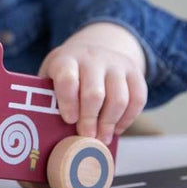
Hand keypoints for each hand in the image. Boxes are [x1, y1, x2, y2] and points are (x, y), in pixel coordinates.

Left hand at [38, 23, 147, 144]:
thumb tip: (48, 133)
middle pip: (95, 94)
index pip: (67, 79)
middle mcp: (92, 58)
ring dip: (110, 124)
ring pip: (119, 99)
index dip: (68, 102)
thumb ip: (49, 99)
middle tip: (86, 136)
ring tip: (102, 138)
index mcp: (67, 59)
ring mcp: (116, 63)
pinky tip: (117, 128)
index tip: (69, 119)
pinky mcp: (135, 72)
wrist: (91, 49)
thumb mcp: (51, 78)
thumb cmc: (66, 74)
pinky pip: (138, 99)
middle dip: (90, 121)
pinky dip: (128, 119)